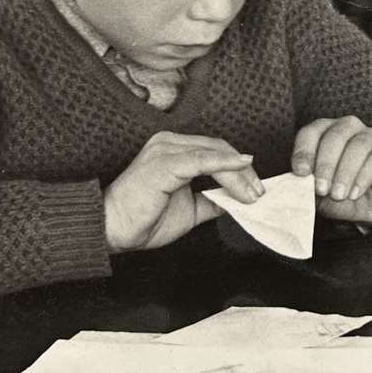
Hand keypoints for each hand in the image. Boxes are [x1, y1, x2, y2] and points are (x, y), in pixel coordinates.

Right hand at [103, 132, 261, 252]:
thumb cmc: (144, 219)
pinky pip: (200, 160)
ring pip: (213, 154)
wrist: (112, 230)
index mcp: (173, 149)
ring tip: (252, 193)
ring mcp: (165, 149)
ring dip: (238, 174)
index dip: (239, 168)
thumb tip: (237, 199)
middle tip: (258, 192)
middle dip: (243, 172)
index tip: (256, 188)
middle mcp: (169, 142)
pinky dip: (224, 164)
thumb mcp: (189, 209)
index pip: (215, 150)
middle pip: (218, 148)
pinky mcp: (164, 162)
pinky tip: (240, 168)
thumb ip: (212, 200)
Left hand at [292, 116, 371, 225]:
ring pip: (358, 145)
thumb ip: (312, 188)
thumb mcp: (324, 196)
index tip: (301, 173)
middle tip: (322, 189)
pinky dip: (363, 177)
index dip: (304, 151)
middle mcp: (349, 129)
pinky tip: (355, 193)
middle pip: (335, 135)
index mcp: (326, 133)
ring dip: (345, 172)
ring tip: (339, 195)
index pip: (312, 132)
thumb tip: (299, 187)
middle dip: (325, 164)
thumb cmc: (346, 195)